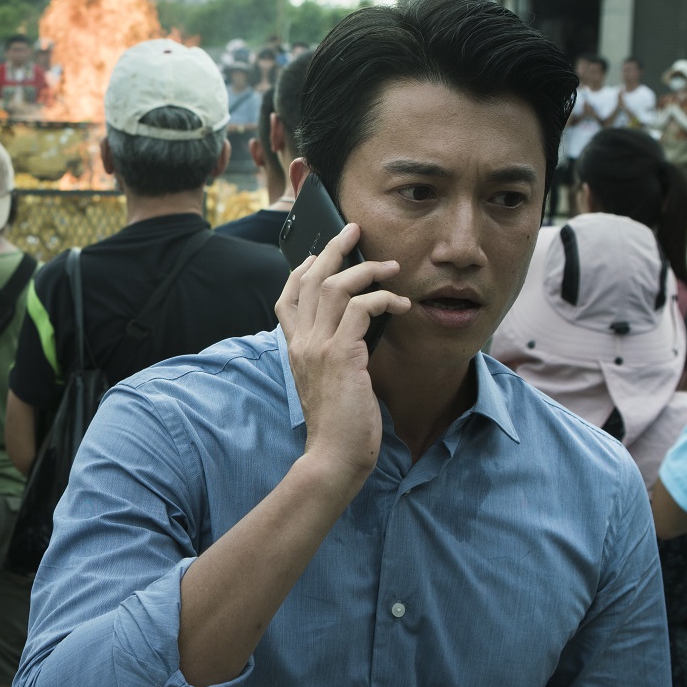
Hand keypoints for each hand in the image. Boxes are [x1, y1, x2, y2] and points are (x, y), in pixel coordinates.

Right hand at [277, 223, 406, 492]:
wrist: (333, 456)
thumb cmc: (338, 425)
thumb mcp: (329, 382)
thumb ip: (334, 354)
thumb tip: (358, 331)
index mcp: (294, 349)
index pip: (287, 297)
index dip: (301, 269)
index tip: (320, 254)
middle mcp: (301, 342)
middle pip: (310, 279)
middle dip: (334, 249)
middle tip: (354, 230)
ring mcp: (318, 347)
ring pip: (336, 286)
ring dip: (366, 269)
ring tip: (391, 267)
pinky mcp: (342, 355)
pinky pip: (361, 308)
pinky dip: (383, 298)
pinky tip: (400, 305)